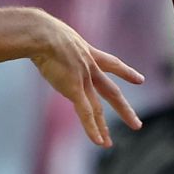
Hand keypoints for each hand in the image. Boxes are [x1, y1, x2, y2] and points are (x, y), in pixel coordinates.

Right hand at [30, 13, 145, 147]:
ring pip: (98, 108)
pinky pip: (85, 113)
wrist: (41, 33)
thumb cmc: (39, 30)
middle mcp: (90, 68)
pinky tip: (99, 142)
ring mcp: (84, 80)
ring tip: (108, 144)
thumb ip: (52, 41)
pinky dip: (92, 129)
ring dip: (102, 127)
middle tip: (137, 124)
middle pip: (111, 92)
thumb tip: (33, 38)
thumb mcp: (53, 33)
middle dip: (123, 109)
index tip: (140, 80)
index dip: (126, 72)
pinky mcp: (74, 89)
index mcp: (87, 53)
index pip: (111, 63)